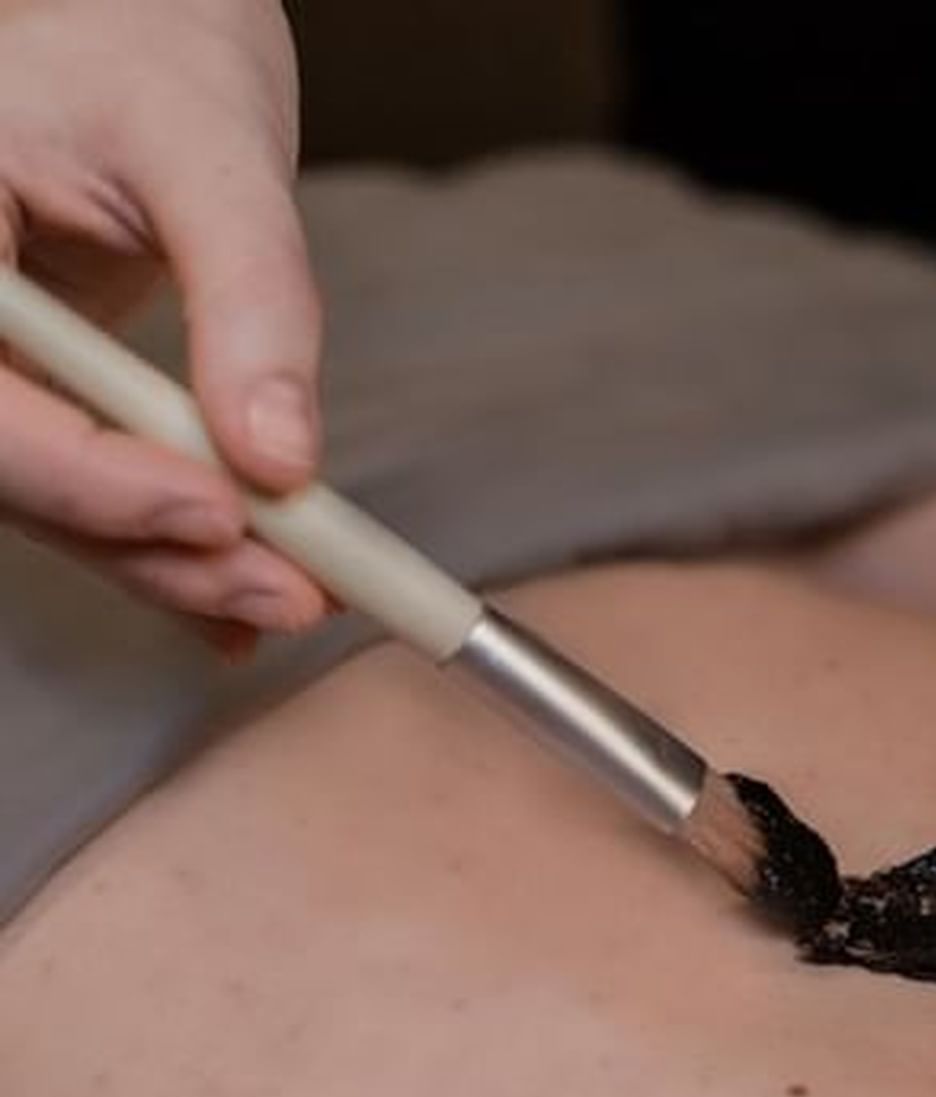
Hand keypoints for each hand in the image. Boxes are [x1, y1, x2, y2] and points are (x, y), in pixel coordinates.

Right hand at [0, 0, 327, 655]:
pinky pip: (88, 485)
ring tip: (300, 595)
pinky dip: (171, 544)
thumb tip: (282, 457)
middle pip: (16, 472)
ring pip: (55, 500)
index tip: (222, 512)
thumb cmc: (156, 51)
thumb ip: (254, 301)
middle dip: (153, 543)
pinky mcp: (36, 391)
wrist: (148, 38)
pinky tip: (249, 595)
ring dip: (177, 564)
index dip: (90, 477)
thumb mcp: (213, 152)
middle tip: (292, 590)